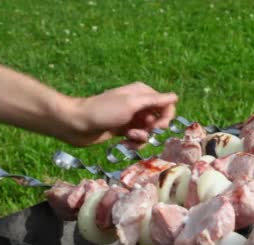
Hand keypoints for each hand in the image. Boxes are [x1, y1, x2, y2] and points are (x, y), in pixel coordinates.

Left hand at [63, 82, 177, 146]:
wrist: (78, 124)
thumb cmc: (104, 111)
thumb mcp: (132, 104)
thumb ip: (155, 100)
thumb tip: (175, 96)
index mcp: (142, 93)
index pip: (166, 105)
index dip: (166, 117)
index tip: (158, 126)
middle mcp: (138, 104)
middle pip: (159, 119)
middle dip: (153, 129)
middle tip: (142, 132)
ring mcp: (131, 118)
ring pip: (149, 131)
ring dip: (142, 138)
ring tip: (129, 138)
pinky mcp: (124, 131)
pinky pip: (138, 139)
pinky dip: (134, 143)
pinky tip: (125, 144)